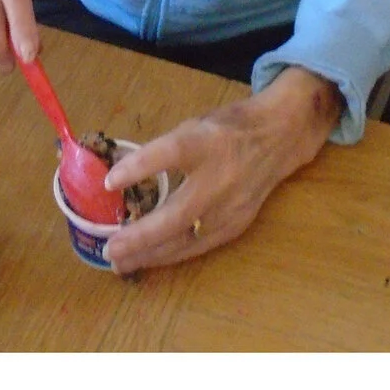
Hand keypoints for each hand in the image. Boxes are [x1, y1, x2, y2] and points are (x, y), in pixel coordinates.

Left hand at [100, 69, 339, 273]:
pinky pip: (198, 246)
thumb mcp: (192, 127)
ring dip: (150, 254)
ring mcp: (231, 206)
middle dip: (140, 236)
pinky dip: (170, 255)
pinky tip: (148, 260)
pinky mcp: (237, 224)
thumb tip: (115, 179)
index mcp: (205, 143)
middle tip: (110, 250)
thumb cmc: (226, 130)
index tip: (109, 183)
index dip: (139, 168)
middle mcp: (220, 177)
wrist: (280, 137)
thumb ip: (158, 152)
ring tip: (119, 263)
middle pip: (176, 213)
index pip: (169, 153)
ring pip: (186, 239)